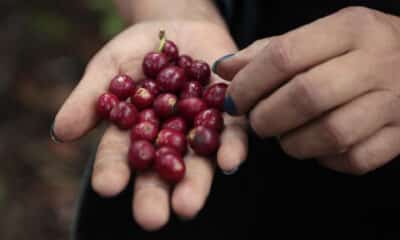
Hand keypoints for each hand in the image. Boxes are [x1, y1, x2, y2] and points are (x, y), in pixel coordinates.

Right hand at [52, 20, 247, 229]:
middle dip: (156, 194)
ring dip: (194, 183)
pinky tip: (227, 162)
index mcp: (134, 133)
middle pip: (160, 170)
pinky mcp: (228, 116)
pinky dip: (230, 148)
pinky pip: (232, 135)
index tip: (107, 187)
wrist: (179, 28)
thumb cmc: (137, 51)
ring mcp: (198, 130)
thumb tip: (61, 132)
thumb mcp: (109, 67)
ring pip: (197, 161)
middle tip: (152, 218)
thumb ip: (90, 98)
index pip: (120, 156)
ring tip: (187, 204)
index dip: (113, 170)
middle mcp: (167, 139)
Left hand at [214, 7, 399, 174]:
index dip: (249, 84)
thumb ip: (268, 52)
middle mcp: (376, 62)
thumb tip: (223, 69)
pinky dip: (326, 159)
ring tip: (286, 135)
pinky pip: (354, 159)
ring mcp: (396, 101)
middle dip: (267, 117)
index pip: (285, 56)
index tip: (233, 101)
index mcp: (350, 29)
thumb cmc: (354, 50)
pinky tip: (317, 145)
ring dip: (294, 143)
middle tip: (257, 123)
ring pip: (331, 134)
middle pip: (306, 96)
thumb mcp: (317, 36)